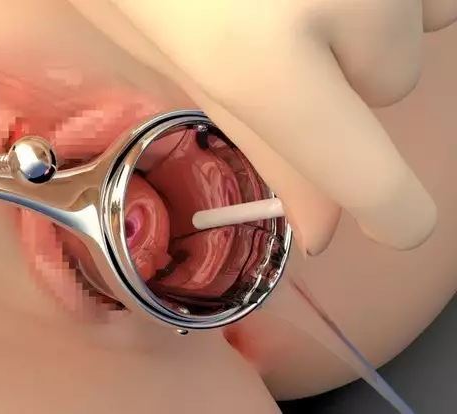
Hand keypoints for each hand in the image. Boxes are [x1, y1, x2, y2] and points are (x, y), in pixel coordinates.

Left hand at [69, 0, 456, 253]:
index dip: (391, 208)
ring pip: (416, 19)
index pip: (367, 170)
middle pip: (392, 83)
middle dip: (342, 75)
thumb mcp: (181, 63)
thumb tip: (323, 224)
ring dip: (369, 18)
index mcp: (261, 58)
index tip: (397, 222)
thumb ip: (263, 142)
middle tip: (271, 26)